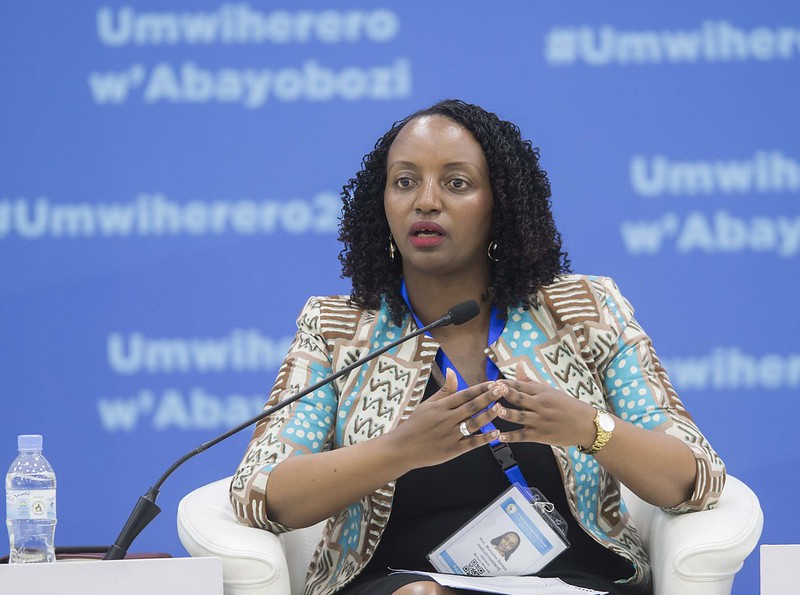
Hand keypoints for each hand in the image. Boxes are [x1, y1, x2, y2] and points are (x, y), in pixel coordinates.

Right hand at [386, 368, 502, 468]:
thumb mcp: (427, 404)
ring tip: (501, 408)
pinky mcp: (452, 450)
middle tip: (503, 390)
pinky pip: (471, 443)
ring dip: (488, 415)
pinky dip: (484, 438)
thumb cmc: (415, 425)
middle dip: (488, 398)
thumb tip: (452, 371)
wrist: (402, 448)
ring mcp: (450, 435)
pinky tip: (496, 433)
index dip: (480, 389)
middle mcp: (446, 419)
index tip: (494, 383)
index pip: (464, 394)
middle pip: (471, 407)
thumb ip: (444, 390)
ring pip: (473, 424)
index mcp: (440, 407)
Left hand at [495, 362, 596, 447]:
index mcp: (542, 392)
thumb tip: (518, 364)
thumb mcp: (549, 390)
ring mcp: (540, 421)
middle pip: (520, 399)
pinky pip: (523, 436)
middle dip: (506, 394)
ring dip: (508, 413)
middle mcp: (540, 405)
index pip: (521, 386)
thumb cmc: (566, 405)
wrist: (586, 425)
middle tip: (493, 390)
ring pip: (521, 417)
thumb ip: (530, 380)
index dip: (507, 384)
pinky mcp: (540, 435)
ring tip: (496, 410)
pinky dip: (511, 437)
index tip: (494, 382)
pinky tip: (499, 436)